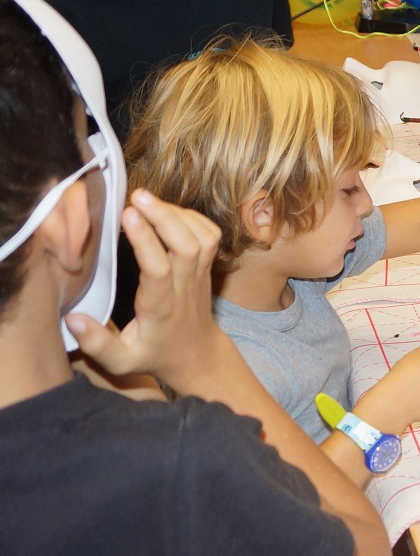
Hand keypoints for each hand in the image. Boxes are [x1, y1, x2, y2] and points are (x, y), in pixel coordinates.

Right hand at [69, 190, 227, 383]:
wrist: (196, 354)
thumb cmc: (153, 354)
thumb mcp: (120, 360)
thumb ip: (97, 343)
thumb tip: (73, 318)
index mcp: (161, 308)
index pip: (159, 270)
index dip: (146, 241)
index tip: (127, 216)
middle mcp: (185, 287)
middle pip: (187, 246)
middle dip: (165, 217)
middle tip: (137, 195)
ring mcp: (201, 274)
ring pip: (202, 237)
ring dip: (178, 213)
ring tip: (147, 199)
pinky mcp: (207, 266)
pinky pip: (210, 235)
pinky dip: (192, 216)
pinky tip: (167, 209)